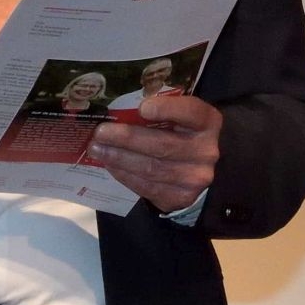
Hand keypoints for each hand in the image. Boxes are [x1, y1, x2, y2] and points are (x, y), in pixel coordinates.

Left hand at [88, 94, 222, 212]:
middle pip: (163, 145)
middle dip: (127, 138)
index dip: (168, 110)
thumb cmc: (182, 134)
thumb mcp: (181, 118)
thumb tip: (120, 110)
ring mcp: (195, 178)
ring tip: (97, 149)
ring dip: (119, 158)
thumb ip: (162, 111)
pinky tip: (110, 164)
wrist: (197, 170)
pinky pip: (147, 186)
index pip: (192, 113)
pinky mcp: (180, 197)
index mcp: (208, 123)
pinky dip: (125, 175)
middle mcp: (206, 151)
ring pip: (151, 168)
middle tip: (100, 133)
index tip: (142, 108)